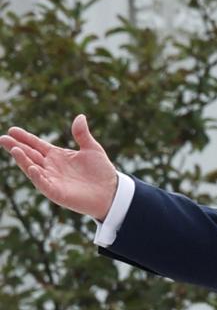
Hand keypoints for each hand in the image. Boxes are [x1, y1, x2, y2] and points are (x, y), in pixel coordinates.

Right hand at [0, 115, 117, 219]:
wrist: (112, 192)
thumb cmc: (101, 171)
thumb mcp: (92, 149)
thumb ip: (82, 134)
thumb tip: (80, 116)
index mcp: (57, 156)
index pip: (37, 145)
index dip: (25, 138)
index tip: (12, 129)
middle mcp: (51, 167)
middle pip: (30, 155)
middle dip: (16, 147)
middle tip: (3, 138)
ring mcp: (52, 180)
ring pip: (33, 169)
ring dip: (23, 160)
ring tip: (14, 149)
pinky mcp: (57, 193)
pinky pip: (44, 184)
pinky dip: (37, 176)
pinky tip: (31, 167)